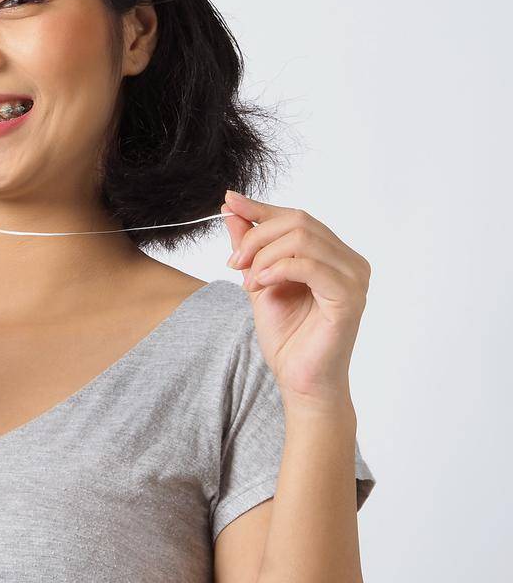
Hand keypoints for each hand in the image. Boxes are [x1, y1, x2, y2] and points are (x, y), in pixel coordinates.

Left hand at [221, 190, 370, 412]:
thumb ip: (249, 246)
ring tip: (249, 281)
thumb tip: (232, 209)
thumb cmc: (287, 335)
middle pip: (298, 222)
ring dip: (264, 256)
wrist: (299, 379)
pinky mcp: (349, 298)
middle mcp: (349, 261)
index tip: (229, 202)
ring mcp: (354, 278)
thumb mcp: (257, 280)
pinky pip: (311, 265)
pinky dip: (278, 269)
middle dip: (256, 237)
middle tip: (234, 263)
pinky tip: (262, 284)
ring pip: (303, 239)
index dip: (260, 208)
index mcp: (332, 255)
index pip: (296, 217)